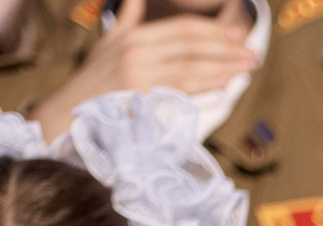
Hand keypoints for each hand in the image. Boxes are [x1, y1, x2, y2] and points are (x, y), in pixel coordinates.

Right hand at [28, 0, 256, 140]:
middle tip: (252, 53)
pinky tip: (224, 82)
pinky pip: (180, 86)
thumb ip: (129, 17)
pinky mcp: (141, 95)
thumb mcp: (110, 42)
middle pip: (191, 44)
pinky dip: (205, 83)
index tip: (238, 35)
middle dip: (226, 47)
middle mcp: (136, 49)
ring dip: (224, 66)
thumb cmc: (94, 80)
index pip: (182, 28)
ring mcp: (138, 71)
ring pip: (190, 65)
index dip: (213, 31)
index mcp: (134, 34)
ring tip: (247, 68)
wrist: (70, 111)